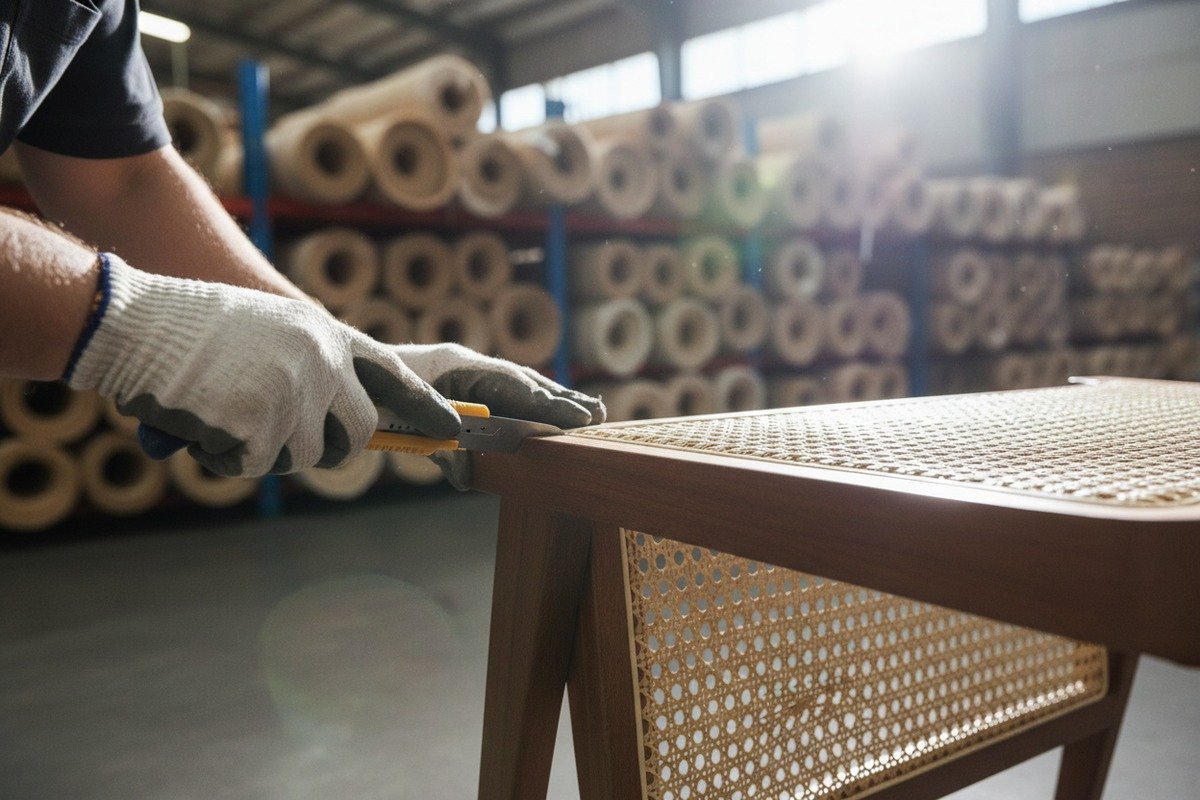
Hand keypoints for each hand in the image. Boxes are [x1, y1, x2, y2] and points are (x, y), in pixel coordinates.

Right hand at [67, 254, 458, 476]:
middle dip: (325, 446)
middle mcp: (321, 364)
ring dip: (258, 448)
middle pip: (354, 435)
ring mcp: (292, 395)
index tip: (452, 430)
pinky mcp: (257, 426)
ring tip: (219, 406)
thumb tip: (333, 418)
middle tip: (277, 434)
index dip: (424, 406)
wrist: (131, 319)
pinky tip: (198, 419)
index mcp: (325, 336)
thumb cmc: (188, 326)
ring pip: (298, 456)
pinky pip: (250, 465)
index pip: (392, 377)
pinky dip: (220, 455)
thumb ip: (310, 364)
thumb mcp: (269, 328)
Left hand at [394, 343, 605, 488]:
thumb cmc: (374, 401)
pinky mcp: (461, 382)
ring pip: (518, 385)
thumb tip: (470, 474)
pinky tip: (549, 415)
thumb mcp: (404, 429)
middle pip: (524, 382)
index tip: (577, 421)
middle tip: (596, 417)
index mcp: (456, 367)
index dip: (548, 406)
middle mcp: (466, 364)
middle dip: (561, 400)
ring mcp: (465, 369)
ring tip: (588, 413)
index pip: (514, 387)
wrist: (346, 373)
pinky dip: (530, 403)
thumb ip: (442, 451)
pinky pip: (503, 392)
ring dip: (552, 400)